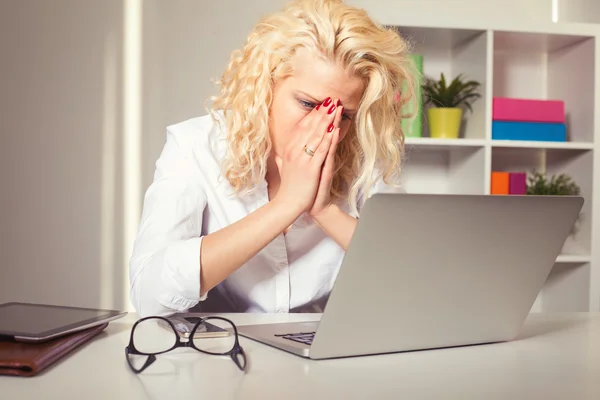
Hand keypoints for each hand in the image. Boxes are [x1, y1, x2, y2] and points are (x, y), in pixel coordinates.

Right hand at [274, 97, 339, 214]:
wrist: (288, 204)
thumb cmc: (289, 187)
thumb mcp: (283, 169)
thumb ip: (281, 159)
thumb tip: (277, 153)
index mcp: (289, 149)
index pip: (302, 127)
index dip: (313, 114)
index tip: (322, 104)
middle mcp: (295, 151)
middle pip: (311, 127)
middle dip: (323, 112)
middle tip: (333, 100)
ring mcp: (303, 159)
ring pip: (318, 135)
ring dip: (328, 120)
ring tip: (337, 108)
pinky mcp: (311, 168)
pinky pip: (322, 150)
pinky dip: (329, 138)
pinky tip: (336, 128)